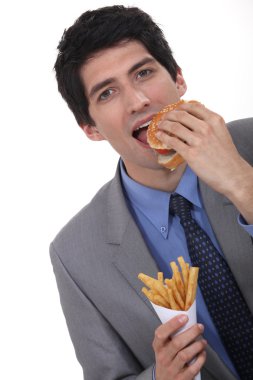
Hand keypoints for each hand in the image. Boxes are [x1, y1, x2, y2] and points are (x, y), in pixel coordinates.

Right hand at [153, 314, 206, 379]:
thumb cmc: (166, 359)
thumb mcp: (163, 347)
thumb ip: (170, 335)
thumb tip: (187, 319)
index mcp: (158, 346)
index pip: (161, 333)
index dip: (173, 324)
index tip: (185, 317)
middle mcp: (163, 357)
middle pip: (177, 343)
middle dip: (191, 333)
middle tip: (200, 327)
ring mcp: (172, 369)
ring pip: (185, 355)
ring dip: (197, 346)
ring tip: (203, 341)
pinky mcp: (181, 379)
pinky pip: (193, 368)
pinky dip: (200, 359)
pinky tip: (203, 353)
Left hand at [156, 102, 252, 222]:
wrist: (232, 174)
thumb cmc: (226, 156)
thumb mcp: (221, 133)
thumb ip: (209, 125)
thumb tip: (194, 120)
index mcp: (214, 120)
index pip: (193, 107)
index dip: (180, 106)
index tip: (173, 109)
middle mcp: (206, 127)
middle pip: (181, 115)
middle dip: (169, 115)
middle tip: (163, 117)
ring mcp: (198, 140)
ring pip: (174, 127)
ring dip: (163, 125)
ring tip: (159, 126)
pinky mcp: (190, 154)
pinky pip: (172, 141)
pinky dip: (163, 137)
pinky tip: (159, 136)